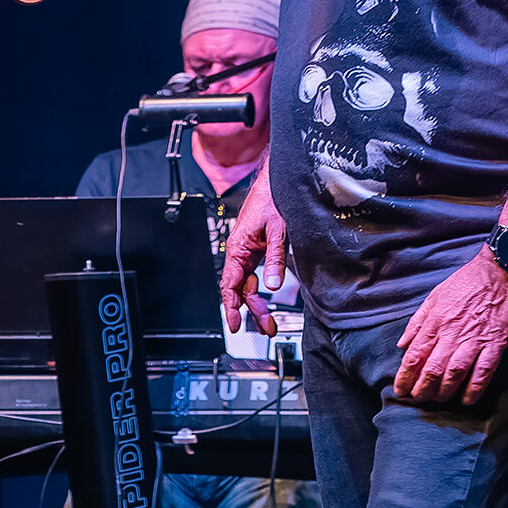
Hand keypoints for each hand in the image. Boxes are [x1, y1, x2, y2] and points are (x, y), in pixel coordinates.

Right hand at [219, 171, 284, 335]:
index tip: (234, 324)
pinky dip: (259, 288)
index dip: (231, 306)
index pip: (229, 283)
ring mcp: (248, 251)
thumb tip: (274, 284)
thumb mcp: (278, 231)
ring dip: (256, 302)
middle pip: (240, 288)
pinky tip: (266, 298)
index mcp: (238, 247)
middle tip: (264, 327)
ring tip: (267, 320)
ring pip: (247, 283)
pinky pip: (254, 274)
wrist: (277, 180)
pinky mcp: (257, 249)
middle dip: (251, 310)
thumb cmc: (272, 198)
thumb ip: (275, 259)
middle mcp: (240, 251)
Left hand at [394, 248, 507, 404]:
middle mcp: (452, 333)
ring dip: (444, 391)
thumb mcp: (434, 296)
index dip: (405, 376)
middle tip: (417, 399)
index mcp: (435, 321)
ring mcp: (475, 340)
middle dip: (422, 388)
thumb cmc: (467, 282)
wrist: (502, 272)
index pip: (414, 355)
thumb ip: (417, 322)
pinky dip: (474, 388)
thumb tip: (402, 345)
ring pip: (455, 373)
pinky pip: (483, 372)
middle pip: (432, 368)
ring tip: (437, 401)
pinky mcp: (496, 344)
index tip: (400, 389)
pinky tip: (467, 400)